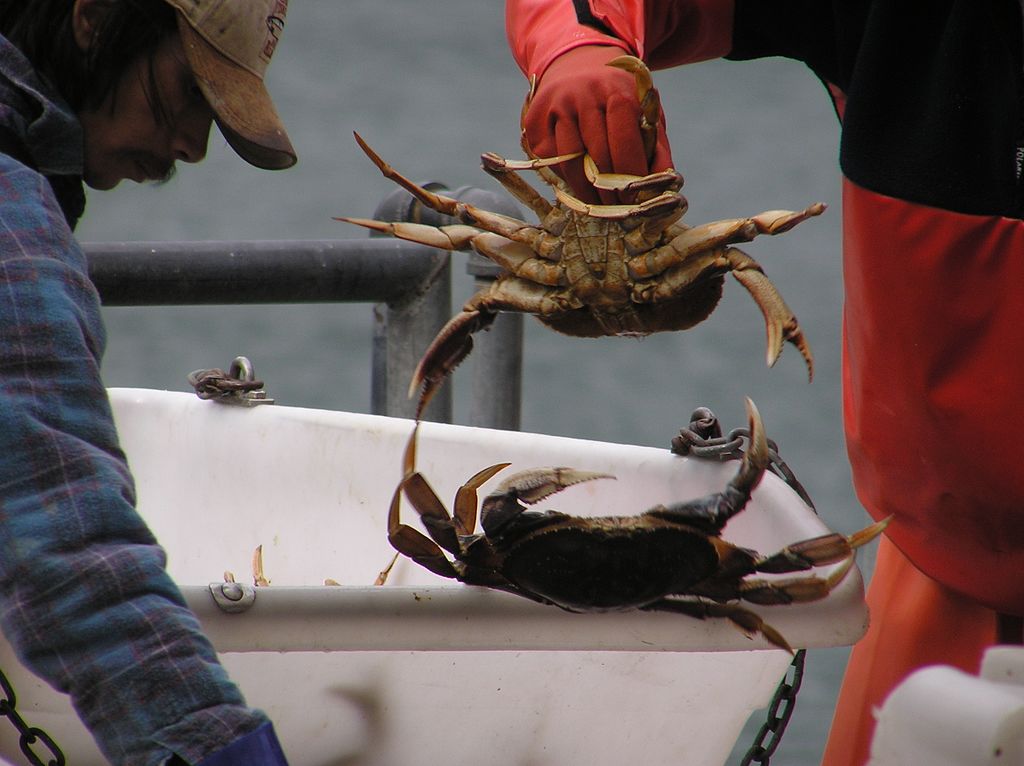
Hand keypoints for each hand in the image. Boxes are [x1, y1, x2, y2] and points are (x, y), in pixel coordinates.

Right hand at [521, 45, 674, 203]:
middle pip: (596, 158)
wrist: (578, 60)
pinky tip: (577, 182)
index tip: (635, 202)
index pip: (624, 143)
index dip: (630, 177)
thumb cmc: (618, 95)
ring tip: (598, 207)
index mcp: (617, 91)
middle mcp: (583, 95)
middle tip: (618, 212)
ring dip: (585, 192)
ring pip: (569, 163)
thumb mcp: (644, 111)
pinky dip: (564, 176)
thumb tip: (664, 187)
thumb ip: (657, 146)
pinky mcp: (534, 119)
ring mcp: (556, 107)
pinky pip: (549, 160)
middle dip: (609, 191)